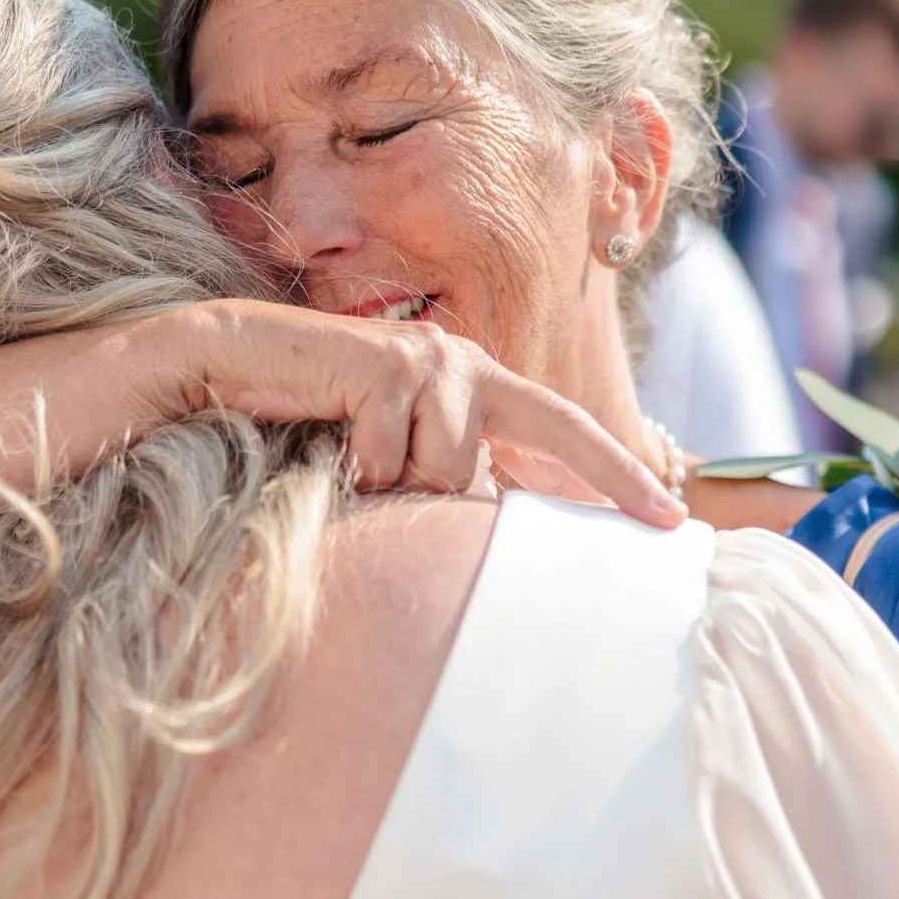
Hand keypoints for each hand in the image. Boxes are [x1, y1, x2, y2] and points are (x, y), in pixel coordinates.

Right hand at [127, 300, 683, 526]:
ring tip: (348, 461)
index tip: (674, 526)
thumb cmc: (304, 431)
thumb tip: (495, 537)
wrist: (224, 376)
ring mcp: (430, 360)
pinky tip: (325, 439)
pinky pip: (393, 458)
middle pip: (523, 450)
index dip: (622, 478)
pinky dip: (356, 467)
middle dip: (489, 491)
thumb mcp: (391, 472)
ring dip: (393, 485)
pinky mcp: (388, 364)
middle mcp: (466, 365)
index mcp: (480, 389)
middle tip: (430, 497)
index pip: (568, 435)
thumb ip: (447, 492)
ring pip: (448, 471)